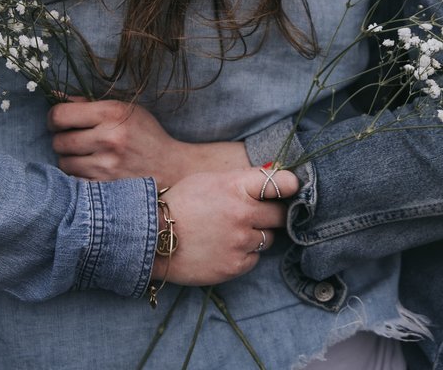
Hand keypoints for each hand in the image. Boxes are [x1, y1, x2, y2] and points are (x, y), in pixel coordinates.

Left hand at [48, 98, 249, 186]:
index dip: (54, 119)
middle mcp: (108, 138)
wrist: (172, 168)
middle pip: (59, 141)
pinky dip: (79, 177)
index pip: (60, 115)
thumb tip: (55, 96)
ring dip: (70, 160)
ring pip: (64, 163)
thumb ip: (89, 104)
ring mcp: (106, 166)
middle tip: (75, 141)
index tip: (60, 123)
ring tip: (86, 157)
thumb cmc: (146, 136)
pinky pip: (74, 181)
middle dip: (62, 140)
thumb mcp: (125, 111)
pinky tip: (92, 171)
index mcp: (111, 113)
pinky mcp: (106, 187)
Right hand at [150, 168, 298, 285]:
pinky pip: (254, 258)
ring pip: (267, 238)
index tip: (291, 189)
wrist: (151, 238)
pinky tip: (222, 248)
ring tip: (229, 233)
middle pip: (280, 214)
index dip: (290, 186)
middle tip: (253, 215)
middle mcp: (242, 213)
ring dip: (254, 235)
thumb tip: (272, 178)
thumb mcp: (208, 181)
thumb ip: (240, 181)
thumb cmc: (179, 205)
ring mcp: (240, 241)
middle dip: (270, 214)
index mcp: (235, 186)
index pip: (281, 183)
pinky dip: (243, 255)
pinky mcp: (235, 265)